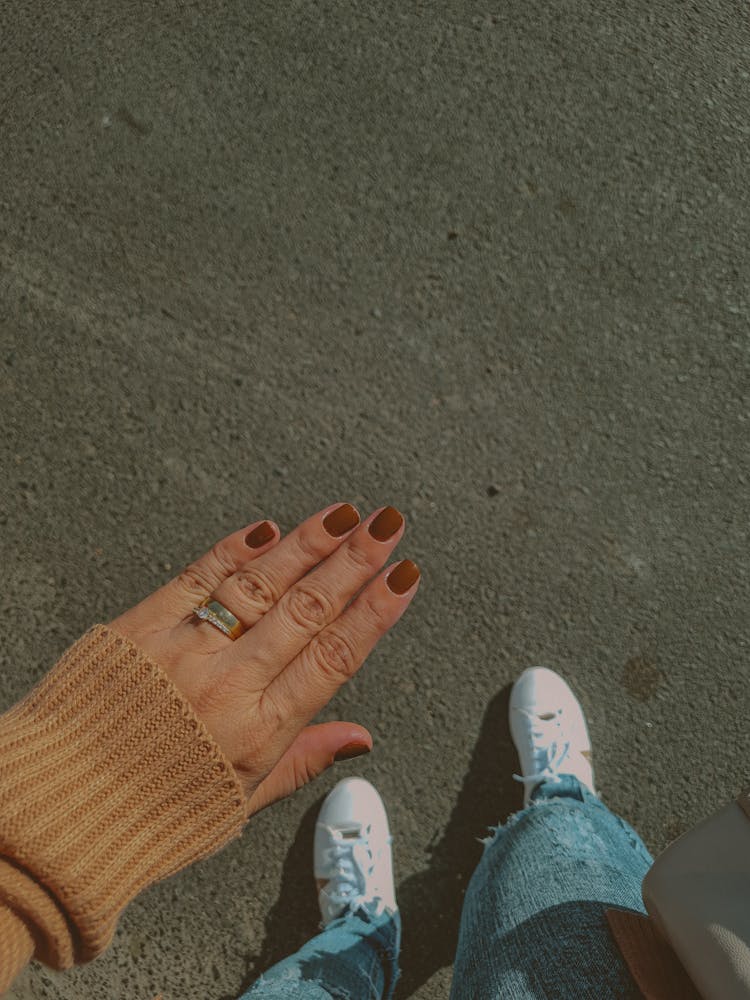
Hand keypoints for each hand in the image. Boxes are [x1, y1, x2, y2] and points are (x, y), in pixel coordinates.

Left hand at [108, 503, 419, 819]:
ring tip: (344, 514)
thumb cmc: (152, 811)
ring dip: (307, 544)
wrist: (60, 808)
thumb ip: (304, 760)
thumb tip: (361, 738)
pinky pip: (199, 578)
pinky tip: (269, 528)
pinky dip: (235, 549)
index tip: (403, 576)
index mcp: (259, 732)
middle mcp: (229, 685)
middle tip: (387, 524)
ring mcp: (186, 649)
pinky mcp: (144, 625)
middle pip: (307, 610)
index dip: (375, 612)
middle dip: (354, 561)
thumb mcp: (240, 802)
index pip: (334, 657)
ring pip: (261, 585)